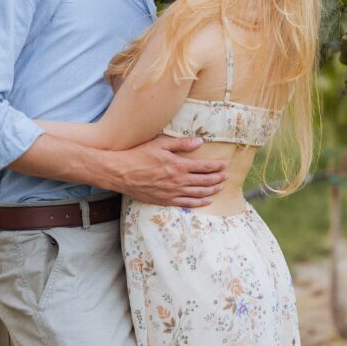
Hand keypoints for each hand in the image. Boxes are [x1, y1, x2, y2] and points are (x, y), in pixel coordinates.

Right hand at [105, 135, 227, 207]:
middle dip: (218, 178)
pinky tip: (207, 200)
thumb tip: (200, 141)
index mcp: (178, 165)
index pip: (205, 166)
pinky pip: (187, 203)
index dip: (217, 166)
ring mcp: (172, 192)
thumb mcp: (160, 144)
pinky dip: (200, 202)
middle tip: (226, 176)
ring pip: (199, 193)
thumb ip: (181, 143)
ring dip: (212, 190)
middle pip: (205, 180)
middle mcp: (178, 180)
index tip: (225, 164)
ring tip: (221, 187)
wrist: (120, 173)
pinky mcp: (165, 201)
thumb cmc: (138, 155)